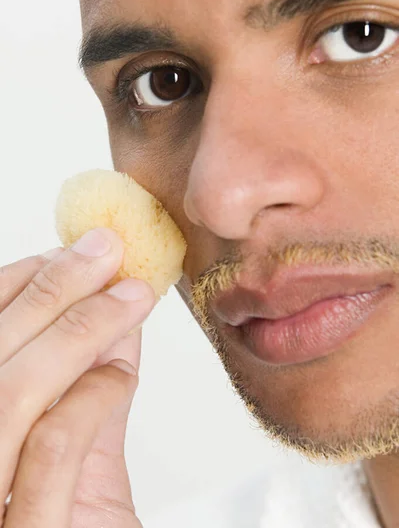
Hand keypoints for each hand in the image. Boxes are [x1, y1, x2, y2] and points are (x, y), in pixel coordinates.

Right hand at [0, 228, 154, 526]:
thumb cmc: (76, 522)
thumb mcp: (73, 453)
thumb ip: (83, 388)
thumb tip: (112, 312)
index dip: (14, 286)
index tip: (60, 252)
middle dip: (52, 290)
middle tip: (106, 251)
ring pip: (11, 393)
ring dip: (79, 330)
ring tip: (133, 297)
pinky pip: (51, 450)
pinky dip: (90, 397)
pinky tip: (123, 374)